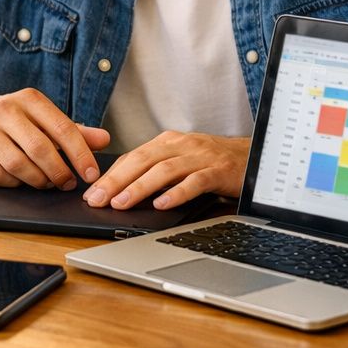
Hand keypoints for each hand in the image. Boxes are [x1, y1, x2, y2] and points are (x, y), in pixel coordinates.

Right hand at [0, 87, 110, 189]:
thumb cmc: (8, 122)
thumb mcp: (39, 119)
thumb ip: (72, 130)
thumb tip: (104, 139)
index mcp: (29, 99)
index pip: (62, 127)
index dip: (80, 153)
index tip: (91, 173)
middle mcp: (5, 110)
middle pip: (40, 148)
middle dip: (59, 171)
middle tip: (68, 184)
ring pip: (18, 164)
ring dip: (37, 180)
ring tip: (46, 184)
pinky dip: (13, 184)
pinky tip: (21, 181)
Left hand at [83, 132, 249, 209]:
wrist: (256, 156)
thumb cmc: (214, 163)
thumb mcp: (182, 160)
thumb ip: (157, 170)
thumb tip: (122, 192)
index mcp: (169, 141)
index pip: (133, 156)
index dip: (110, 174)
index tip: (91, 192)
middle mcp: (183, 145)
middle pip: (143, 160)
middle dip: (116, 181)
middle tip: (97, 200)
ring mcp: (201, 157)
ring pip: (164, 170)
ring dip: (140, 188)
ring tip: (121, 204)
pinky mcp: (218, 171)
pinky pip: (194, 182)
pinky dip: (177, 193)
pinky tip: (162, 205)